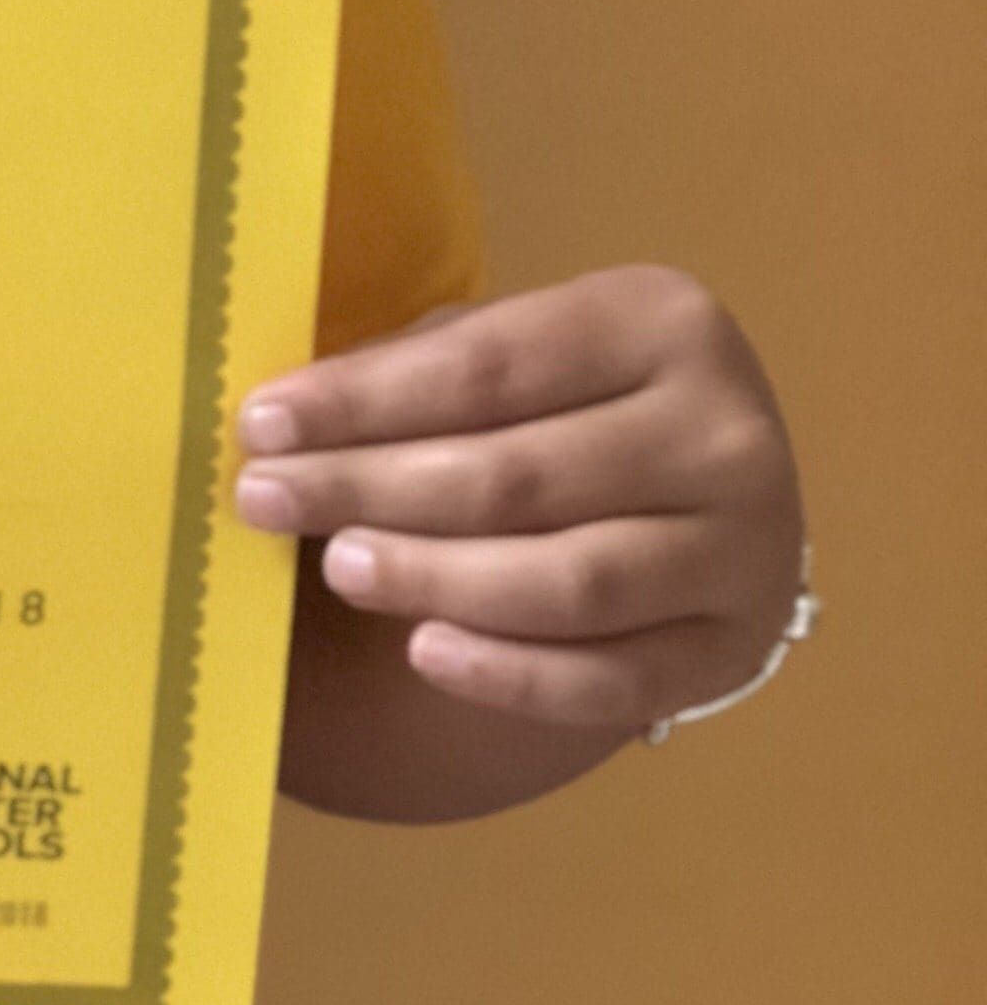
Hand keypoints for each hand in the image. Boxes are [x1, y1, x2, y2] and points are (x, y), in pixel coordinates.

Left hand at [234, 266, 802, 737]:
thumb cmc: (572, 408)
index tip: (259, 423)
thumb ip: (419, 375)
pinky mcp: (735, 652)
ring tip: (339, 565)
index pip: (491, 365)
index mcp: (663, 323)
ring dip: (437, 577)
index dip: (364, 399)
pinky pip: (612, 681)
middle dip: (373, 487)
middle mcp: (724, 433)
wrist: (704, 500)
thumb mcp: (515, 357)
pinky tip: (426, 651)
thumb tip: (282, 419)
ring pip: (570, 582)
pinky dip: (513, 675)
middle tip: (263, 498)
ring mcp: (745, 551)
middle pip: (521, 475)